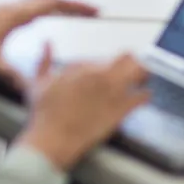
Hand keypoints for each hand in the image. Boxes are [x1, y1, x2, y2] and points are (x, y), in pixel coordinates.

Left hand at [0, 0, 97, 90]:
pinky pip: (30, 5)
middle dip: (73, 4)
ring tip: (74, 12)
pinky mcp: (1, 14)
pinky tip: (43, 17)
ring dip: (59, 4)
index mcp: (17, 15)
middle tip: (91, 11)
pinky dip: (45, 7)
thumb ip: (9, 73)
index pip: (53, 4)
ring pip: (40, 0)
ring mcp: (7, 9)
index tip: (93, 10)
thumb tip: (29, 86)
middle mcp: (14, 8)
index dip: (76, 7)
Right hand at [16, 44, 150, 171]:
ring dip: (143, 75)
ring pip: (141, 71)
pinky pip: (144, 96)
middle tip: (130, 72)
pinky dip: (145, 96)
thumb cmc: (43, 114)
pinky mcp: (121, 110)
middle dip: (131, 63)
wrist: (53, 140)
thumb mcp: (38, 83)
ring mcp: (114, 92)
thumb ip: (43, 60)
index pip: (104, 58)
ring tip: (141, 81)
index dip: (104, 67)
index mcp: (84, 67)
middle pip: (129, 58)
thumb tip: (46, 43)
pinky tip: (143, 98)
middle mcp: (101, 75)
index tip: (102, 76)